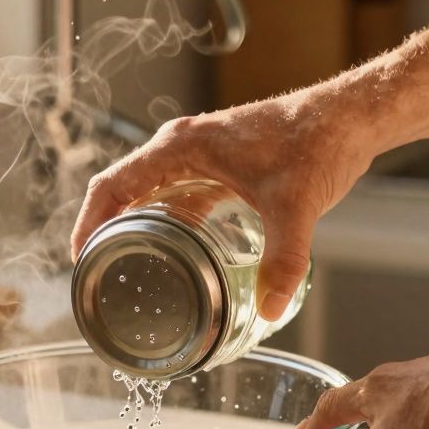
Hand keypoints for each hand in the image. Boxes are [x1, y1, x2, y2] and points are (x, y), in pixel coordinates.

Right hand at [69, 89, 377, 319]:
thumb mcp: (294, 206)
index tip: (79, 260)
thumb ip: (283, 260)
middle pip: (125, 192)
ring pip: (153, 196)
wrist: (349, 119)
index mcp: (181, 147)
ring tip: (132, 272)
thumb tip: (272, 309)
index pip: (113, 185)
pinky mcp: (220, 165)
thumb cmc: (317, 143)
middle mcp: (182, 147)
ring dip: (140, 230)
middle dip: (109, 233)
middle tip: (102, 276)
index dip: (89, 224)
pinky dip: (172, 225)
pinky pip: (181, 197)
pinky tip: (180, 257)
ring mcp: (200, 155)